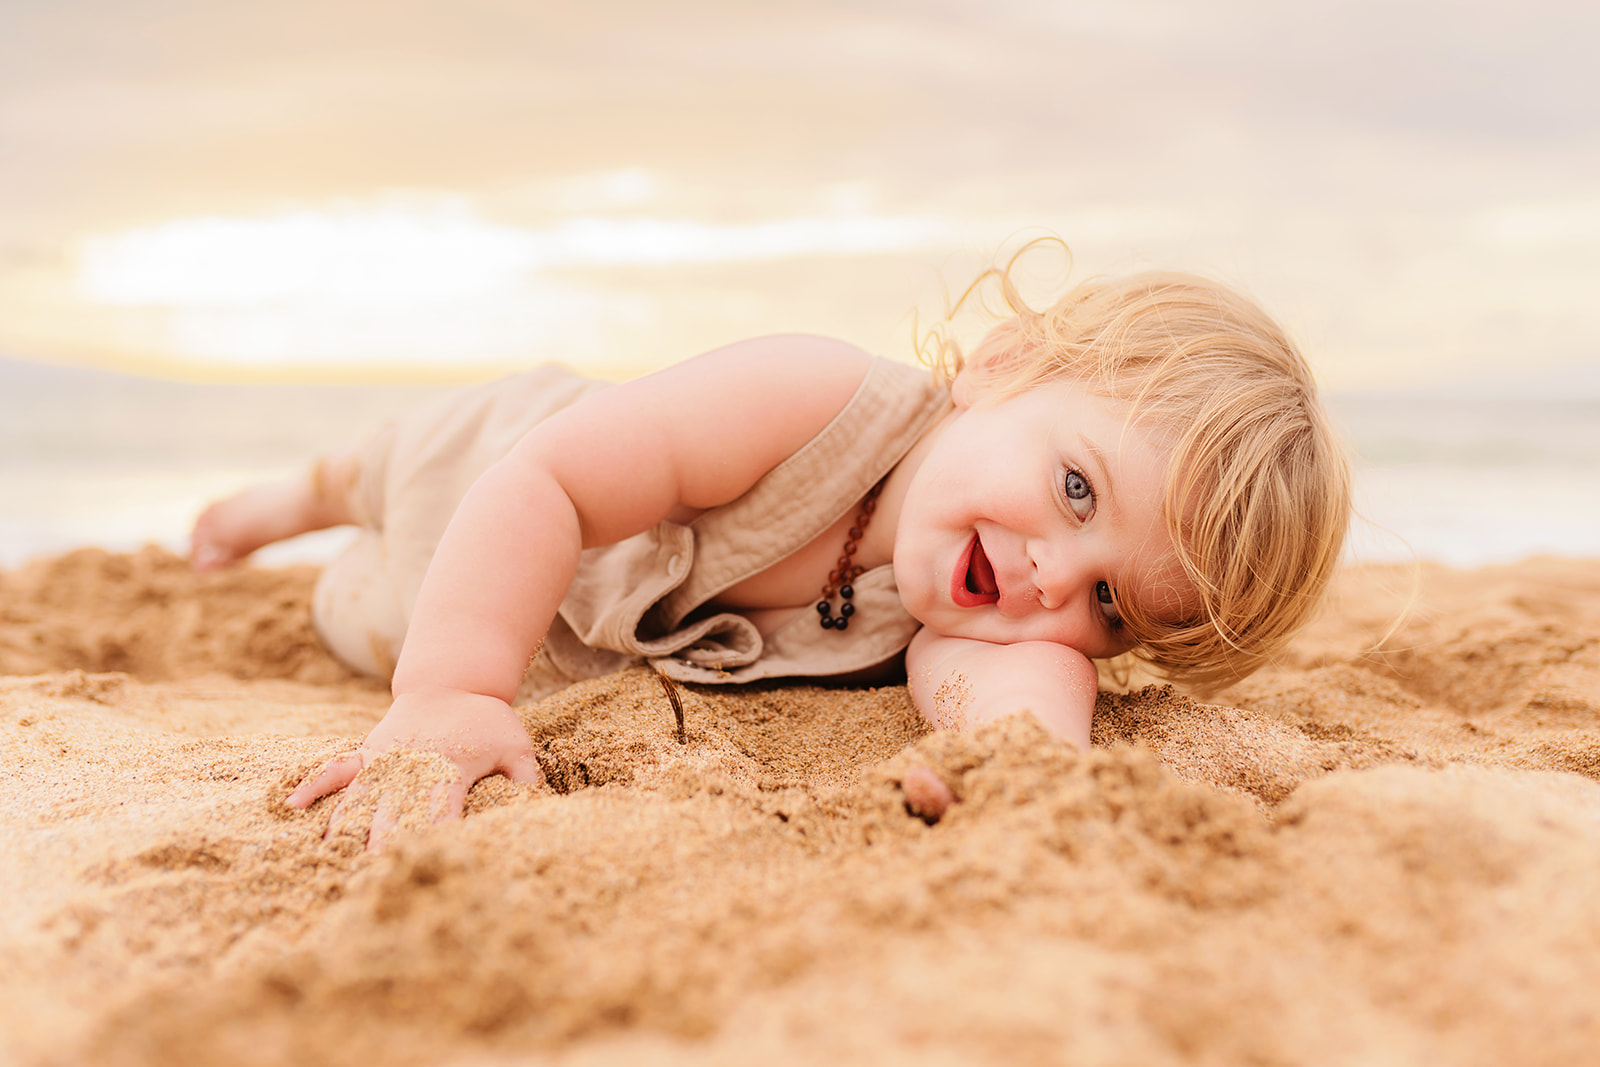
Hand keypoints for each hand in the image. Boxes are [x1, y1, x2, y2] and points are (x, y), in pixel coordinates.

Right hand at [287, 688, 545, 850]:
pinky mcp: (366, 753)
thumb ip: (525, 779)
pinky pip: (335, 768)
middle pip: (391, 813)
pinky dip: (313, 784)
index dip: (430, 841)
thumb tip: (536, 807)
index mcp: (448, 769)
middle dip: (381, 847)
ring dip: (345, 829)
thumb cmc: (488, 721)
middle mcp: (410, 766)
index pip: (439, 813)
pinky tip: (291, 806)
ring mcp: (383, 759)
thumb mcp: (517, 747)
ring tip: (329, 862)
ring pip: (358, 798)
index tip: (421, 867)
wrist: (454, 682)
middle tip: (369, 882)